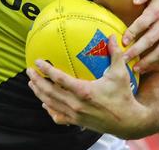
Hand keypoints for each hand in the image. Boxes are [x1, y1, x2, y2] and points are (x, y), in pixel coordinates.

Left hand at [26, 36, 142, 138]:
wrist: (129, 123)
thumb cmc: (124, 96)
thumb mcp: (120, 74)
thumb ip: (115, 54)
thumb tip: (112, 36)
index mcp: (84, 91)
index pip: (59, 79)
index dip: (46, 70)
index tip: (37, 61)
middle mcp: (76, 104)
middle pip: (49, 92)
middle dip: (37, 81)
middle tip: (29, 71)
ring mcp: (75, 115)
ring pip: (51, 104)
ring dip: (39, 93)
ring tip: (31, 83)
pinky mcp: (77, 122)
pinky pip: (58, 116)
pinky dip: (49, 109)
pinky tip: (45, 103)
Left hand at [122, 0, 158, 71]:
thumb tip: (134, 1)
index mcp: (158, 11)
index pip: (143, 23)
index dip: (132, 32)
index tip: (123, 41)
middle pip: (150, 40)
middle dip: (136, 51)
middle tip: (123, 59)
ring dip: (147, 62)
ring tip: (135, 68)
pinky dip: (157, 62)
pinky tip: (145, 67)